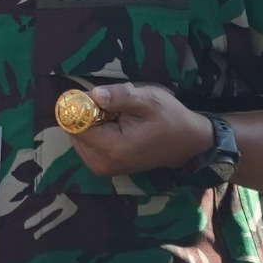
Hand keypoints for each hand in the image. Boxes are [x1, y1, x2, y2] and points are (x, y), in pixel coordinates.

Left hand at [65, 83, 214, 177]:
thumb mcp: (148, 99)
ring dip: (92, 122)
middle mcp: (102, 163)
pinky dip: (97, 131)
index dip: (81, 106)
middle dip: (87, 113)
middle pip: (75, 131)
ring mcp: (102, 168)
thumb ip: (119, 96)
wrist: (186, 143)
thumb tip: (93, 94)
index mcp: (112, 148)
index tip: (98, 95)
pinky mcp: (104, 167)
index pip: (76, 125)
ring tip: (118, 115)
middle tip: (112, 105)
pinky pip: (87, 144)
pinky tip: (116, 125)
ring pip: (79, 137)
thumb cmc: (169, 118)